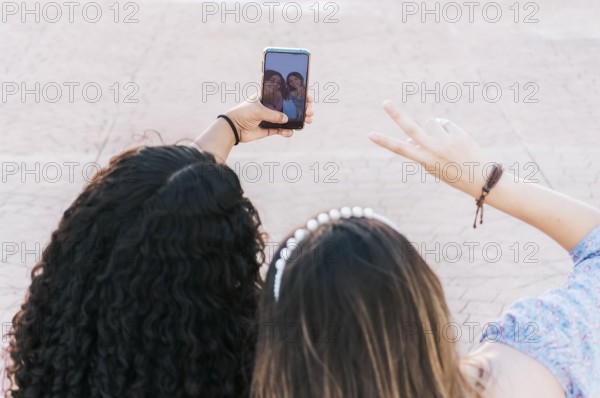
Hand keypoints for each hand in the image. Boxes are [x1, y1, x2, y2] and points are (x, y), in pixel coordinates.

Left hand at [226, 94, 313, 141]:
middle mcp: (271, 106)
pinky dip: (287, 131)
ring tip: (307, 121)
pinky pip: (282, 130)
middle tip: (310, 111)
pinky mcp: (269, 129)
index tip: (307, 97)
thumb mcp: (258, 110)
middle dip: (301, 108)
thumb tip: (287, 119)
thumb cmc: (243, 113)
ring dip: (298, 119)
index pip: (286, 93)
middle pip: (290, 106)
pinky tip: (291, 132)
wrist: (233, 128)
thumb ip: (273, 114)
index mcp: (268, 96)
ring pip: (288, 118)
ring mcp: (271, 117)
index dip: (297, 94)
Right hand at [369, 100, 491, 197]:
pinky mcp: (458, 134)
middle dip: (396, 115)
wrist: (481, 178)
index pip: (400, 149)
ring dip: (434, 128)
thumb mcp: (432, 166)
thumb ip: (420, 150)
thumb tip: (410, 135)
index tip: (370, 134)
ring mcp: (446, 141)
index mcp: (424, 161)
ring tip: (445, 142)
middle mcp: (433, 150)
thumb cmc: (453, 173)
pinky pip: (446, 124)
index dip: (384, 142)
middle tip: (385, 103)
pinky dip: (448, 130)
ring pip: (431, 122)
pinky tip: (456, 142)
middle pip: (411, 128)